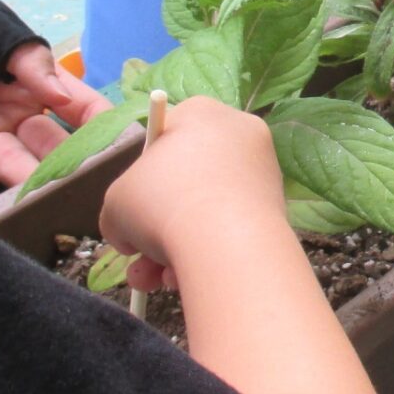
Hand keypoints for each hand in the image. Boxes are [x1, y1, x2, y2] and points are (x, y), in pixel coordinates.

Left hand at [0, 43, 111, 190]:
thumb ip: (28, 58)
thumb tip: (61, 95)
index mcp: (27, 80)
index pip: (74, 106)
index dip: (98, 122)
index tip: (122, 143)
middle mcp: (6, 112)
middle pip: (45, 143)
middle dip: (65, 162)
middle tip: (84, 182)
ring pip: (5, 160)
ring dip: (21, 173)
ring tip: (38, 187)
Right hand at [98, 96, 287, 292]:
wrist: (227, 243)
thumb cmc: (162, 203)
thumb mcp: (116, 203)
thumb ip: (118, 213)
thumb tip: (129, 237)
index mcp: (200, 112)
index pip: (163, 136)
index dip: (140, 175)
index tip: (131, 208)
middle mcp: (238, 133)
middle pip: (185, 181)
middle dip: (155, 226)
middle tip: (138, 255)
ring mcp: (263, 172)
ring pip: (206, 212)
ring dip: (173, 249)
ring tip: (156, 281)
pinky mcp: (278, 210)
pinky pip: (230, 229)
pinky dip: (206, 254)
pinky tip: (184, 281)